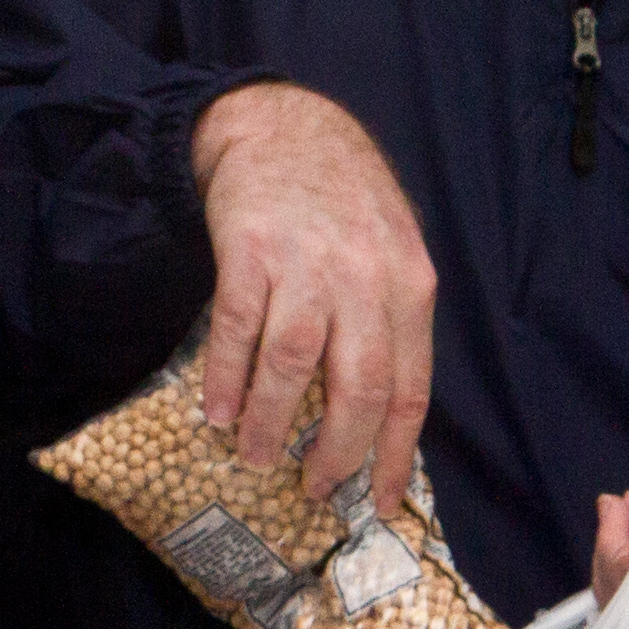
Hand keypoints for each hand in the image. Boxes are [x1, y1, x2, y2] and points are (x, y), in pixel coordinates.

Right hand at [193, 85, 436, 501]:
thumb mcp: (394, 251)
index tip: (383, 501)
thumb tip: (382, 414)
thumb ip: (392, 321)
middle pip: (358, 389)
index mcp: (410, 286)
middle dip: (336, 453)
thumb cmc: (343, 199)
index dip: (396, 454)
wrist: (284, 127)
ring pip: (293, 365)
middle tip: (315, 486)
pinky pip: (238, 330)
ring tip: (256, 455)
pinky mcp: (250, 250)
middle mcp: (365, 278)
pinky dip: (228, 379)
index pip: (411, 389)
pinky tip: (218, 411)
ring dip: (271, 422)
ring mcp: (307, 263)